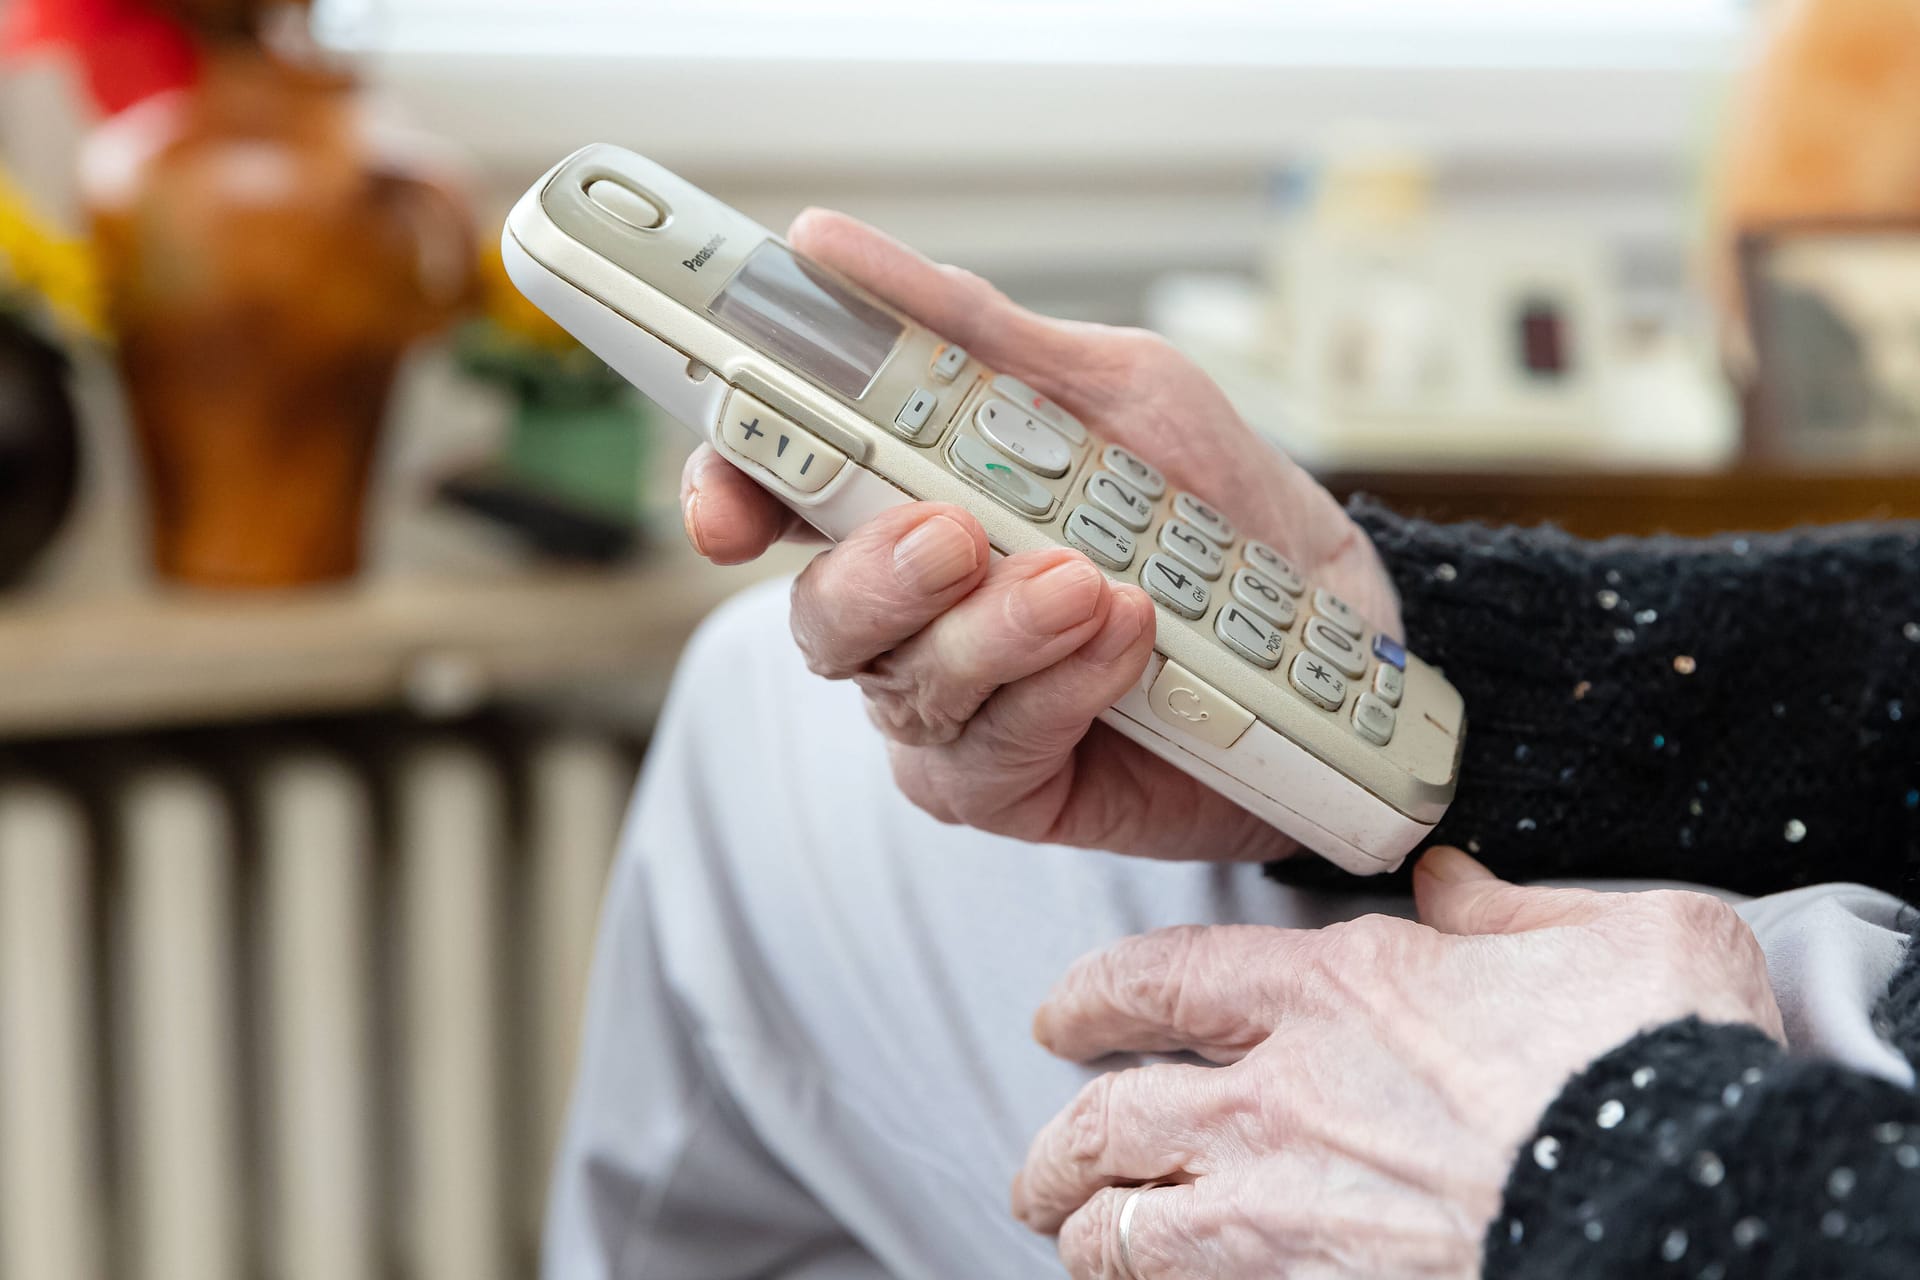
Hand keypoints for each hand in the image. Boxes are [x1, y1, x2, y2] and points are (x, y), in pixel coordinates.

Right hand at [680, 208, 1400, 861]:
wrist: (1338, 622)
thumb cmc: (1212, 501)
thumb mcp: (1109, 387)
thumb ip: (970, 331)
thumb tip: (827, 246)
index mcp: (905, 506)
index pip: (774, 503)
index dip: (729, 497)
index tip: (731, 501)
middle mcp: (909, 616)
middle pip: (819, 615)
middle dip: (874, 576)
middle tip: (954, 533)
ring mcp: (951, 709)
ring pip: (905, 687)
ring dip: (994, 631)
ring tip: (1089, 582)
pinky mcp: (1008, 788)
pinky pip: (986, 753)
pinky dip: (1054, 693)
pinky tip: (1124, 644)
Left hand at [1011, 848, 1784, 1277]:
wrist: (1688, 1205)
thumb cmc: (1660, 1064)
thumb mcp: (1614, 932)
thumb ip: (1508, 907)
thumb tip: (1453, 884)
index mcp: (1336, 988)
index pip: (1161, 977)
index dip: (1092, 997)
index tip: (1060, 1018)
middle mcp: (1280, 1096)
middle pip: (1111, 1119)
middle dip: (1060, 1147)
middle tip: (1040, 1169)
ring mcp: (1285, 1208)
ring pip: (1126, 1228)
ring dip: (1086, 1235)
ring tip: (1072, 1243)